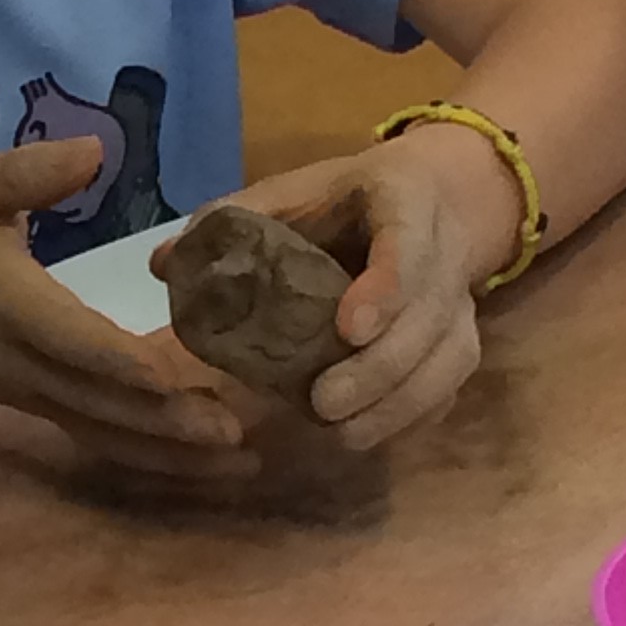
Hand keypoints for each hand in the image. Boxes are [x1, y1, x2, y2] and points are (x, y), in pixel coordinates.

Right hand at [0, 144, 250, 479]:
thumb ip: (28, 173)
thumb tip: (92, 151)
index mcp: (9, 305)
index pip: (68, 339)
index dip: (118, 360)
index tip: (171, 375)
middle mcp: (23, 362)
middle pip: (99, 401)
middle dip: (166, 420)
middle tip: (235, 431)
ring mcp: (31, 393)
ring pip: (103, 432)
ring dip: (170, 453)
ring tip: (240, 462)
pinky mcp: (40, 406)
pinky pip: (97, 438)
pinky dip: (150, 457)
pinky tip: (203, 464)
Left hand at [201, 132, 518, 447]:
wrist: (434, 201)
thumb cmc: (345, 200)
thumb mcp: (295, 191)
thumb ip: (234, 220)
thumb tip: (163, 265)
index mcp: (405, 199)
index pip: (408, 244)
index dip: (385, 288)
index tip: (348, 330)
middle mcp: (447, 254)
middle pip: (431, 318)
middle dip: (381, 369)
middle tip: (324, 405)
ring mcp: (462, 303)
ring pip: (449, 361)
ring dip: (397, 406)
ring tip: (341, 434)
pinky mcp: (462, 343)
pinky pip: (448, 388)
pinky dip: (411, 418)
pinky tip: (365, 434)